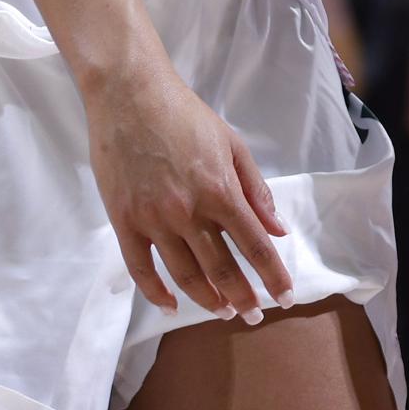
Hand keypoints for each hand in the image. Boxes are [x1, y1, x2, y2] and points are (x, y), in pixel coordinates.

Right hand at [84, 54, 293, 317]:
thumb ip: (255, 190)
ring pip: (185, 274)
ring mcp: (153, 219)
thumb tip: (277, 230)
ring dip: (207, 300)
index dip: (272, 276)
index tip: (284, 297)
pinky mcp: (124, 221)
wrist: (129, 94)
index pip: (254, 245)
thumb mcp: (231, 143)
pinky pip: (141, 268)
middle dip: (243, 297)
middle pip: (222, 268)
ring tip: (223, 313)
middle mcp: (189, 211)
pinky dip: (156, 293)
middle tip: (254, 315)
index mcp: (220, 190)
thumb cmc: (185, 114)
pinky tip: (171, 306)